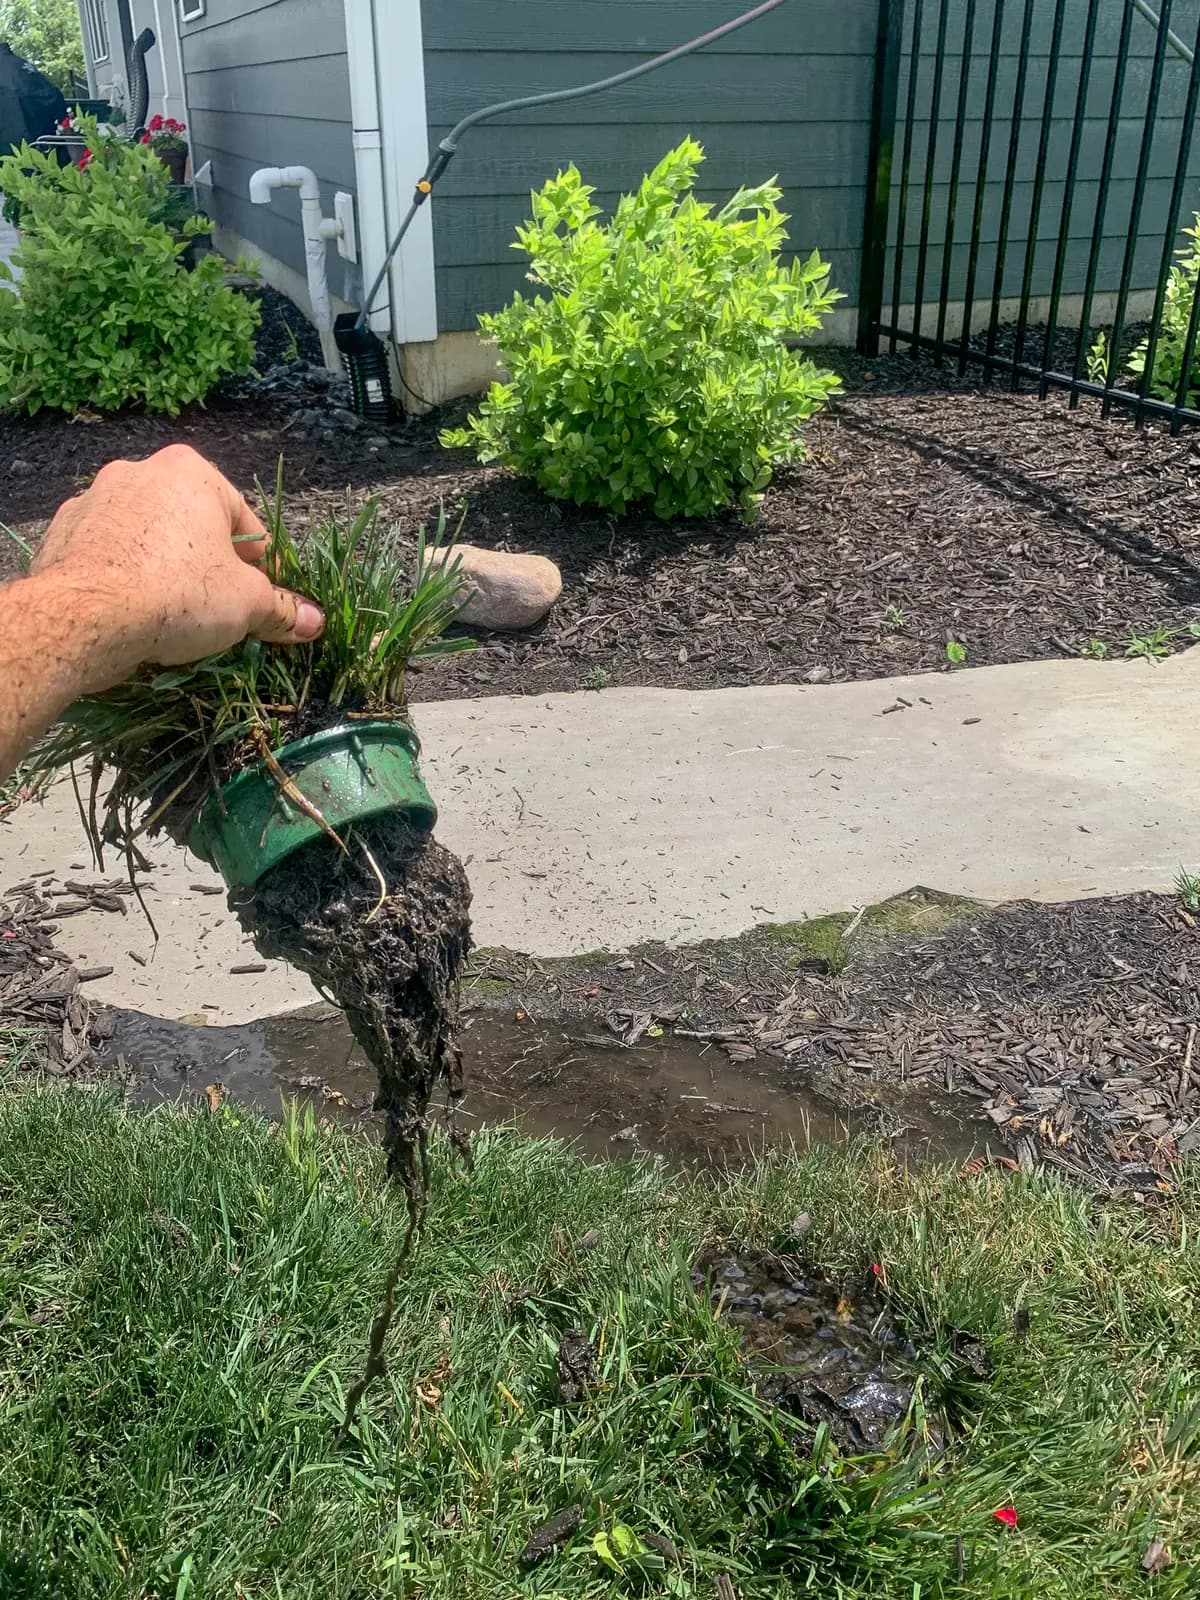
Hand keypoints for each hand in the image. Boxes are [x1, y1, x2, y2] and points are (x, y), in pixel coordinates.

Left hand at [32, 443, 323, 690]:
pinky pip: (107, 556)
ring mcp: (93, 499)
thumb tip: (315, 622)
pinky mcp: (61, 533)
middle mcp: (139, 472)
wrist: (83, 616)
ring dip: (164, 568)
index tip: (259, 600)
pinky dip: (122, 577)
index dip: (259, 568)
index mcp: (191, 472)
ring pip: (147, 538)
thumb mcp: (246, 604)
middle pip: (192, 525)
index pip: (243, 523)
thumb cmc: (179, 595)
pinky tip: (130, 613)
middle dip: (208, 564)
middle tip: (218, 609)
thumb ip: (282, 608)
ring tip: (172, 615)